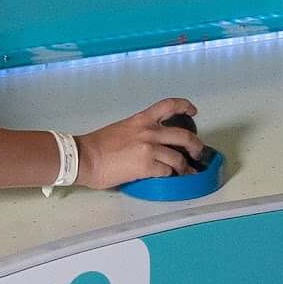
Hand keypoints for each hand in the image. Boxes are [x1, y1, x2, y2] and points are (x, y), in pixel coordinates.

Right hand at [75, 100, 207, 189]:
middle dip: (196, 145)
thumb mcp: (121, 129)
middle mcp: (148, 131)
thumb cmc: (97, 146)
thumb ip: (139, 133)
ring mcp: (148, 149)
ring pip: (178, 158)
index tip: (192, 111)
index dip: (185, 106)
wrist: (84, 157)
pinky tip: (169, 178)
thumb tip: (151, 144)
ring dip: (184, 167)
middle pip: (184, 135)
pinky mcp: (146, 166)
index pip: (168, 106)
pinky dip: (170, 175)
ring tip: (185, 172)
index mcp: (141, 120)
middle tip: (198, 152)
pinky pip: (167, 171)